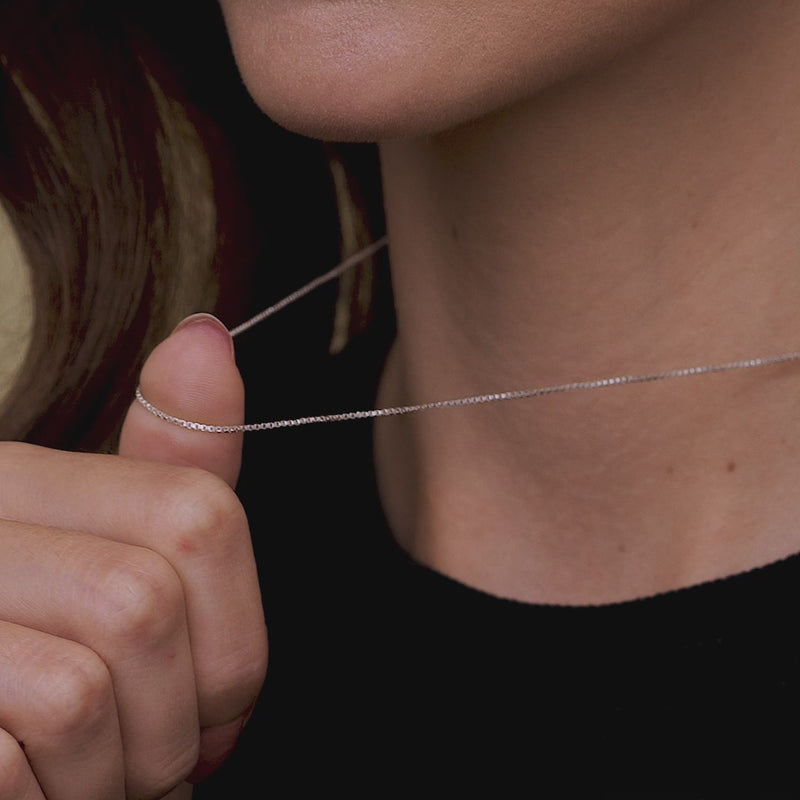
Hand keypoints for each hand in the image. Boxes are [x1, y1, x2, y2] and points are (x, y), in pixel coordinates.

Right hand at [0, 313, 266, 798]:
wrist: (3, 752)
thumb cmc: (63, 670)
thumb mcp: (135, 562)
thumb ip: (177, 466)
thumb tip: (206, 335)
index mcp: (29, 480)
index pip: (197, 518)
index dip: (237, 633)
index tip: (220, 697)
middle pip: (145, 603)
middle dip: (182, 715)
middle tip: (156, 755)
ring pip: (83, 683)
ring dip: (118, 765)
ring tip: (96, 773)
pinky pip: (22, 739)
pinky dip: (51, 792)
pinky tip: (36, 784)